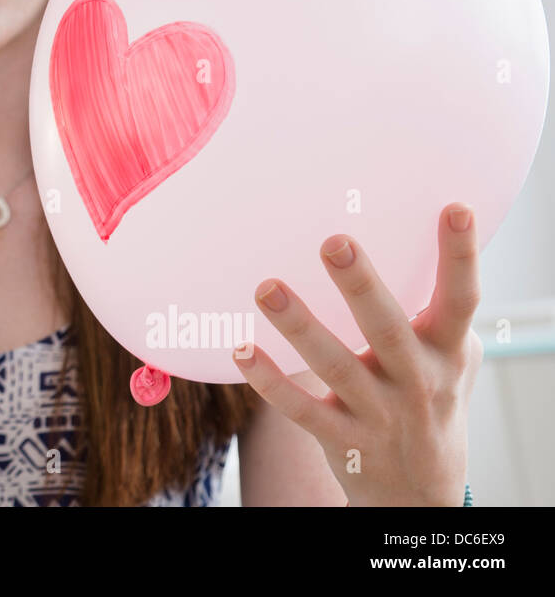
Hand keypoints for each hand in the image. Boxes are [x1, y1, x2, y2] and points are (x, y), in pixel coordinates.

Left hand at [232, 203, 483, 506]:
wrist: (423, 492)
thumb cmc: (432, 396)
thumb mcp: (452, 356)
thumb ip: (436, 307)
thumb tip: (409, 233)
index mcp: (447, 351)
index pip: (460, 299)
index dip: (460, 256)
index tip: (454, 208)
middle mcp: (417, 381)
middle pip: (388, 329)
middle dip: (361, 285)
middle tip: (333, 240)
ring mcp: (379, 414)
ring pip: (335, 367)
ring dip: (299, 326)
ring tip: (266, 288)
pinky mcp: (343, 440)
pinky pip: (300, 409)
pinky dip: (269, 381)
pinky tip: (239, 349)